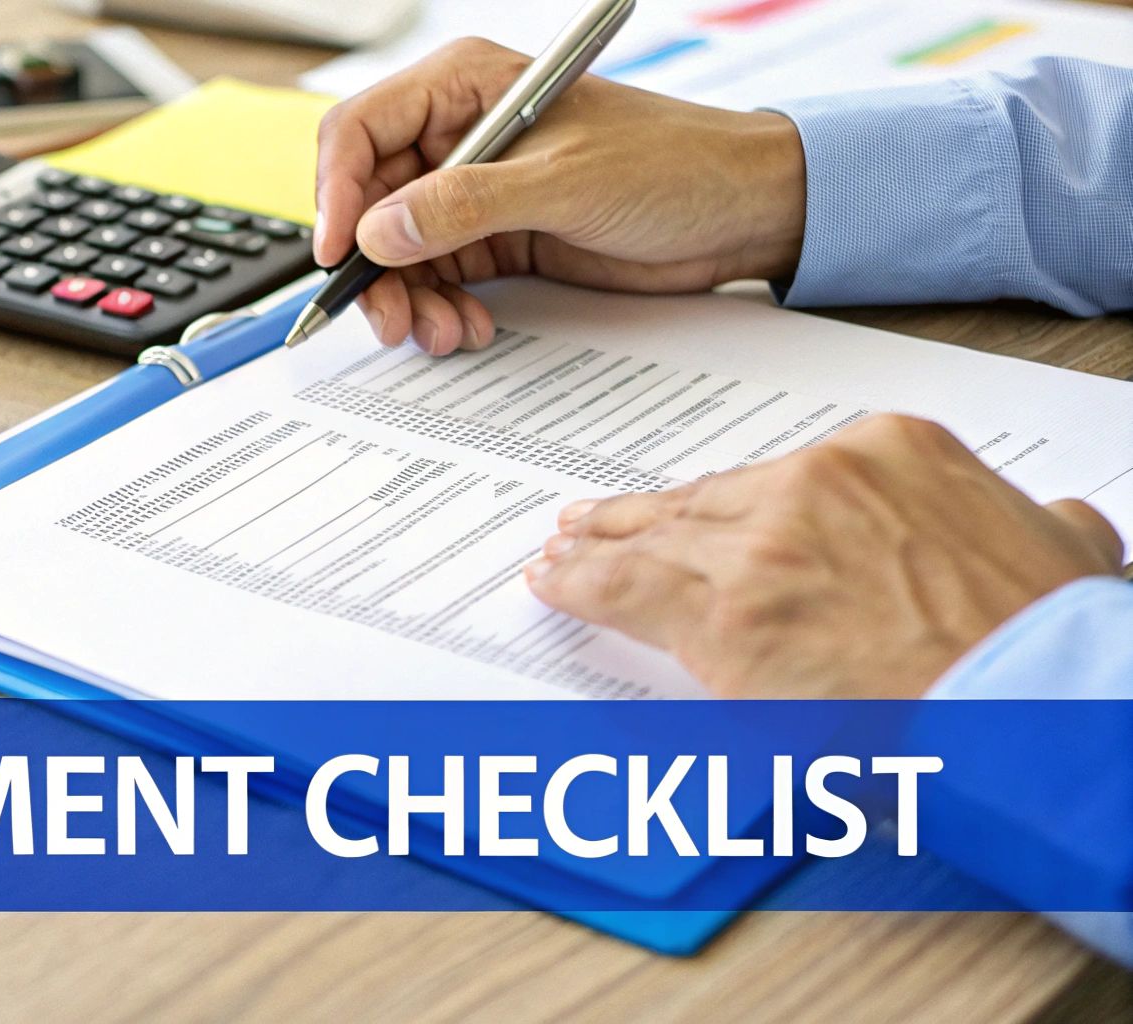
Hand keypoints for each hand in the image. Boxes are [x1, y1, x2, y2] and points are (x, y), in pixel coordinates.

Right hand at [313, 37, 806, 355]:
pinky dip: (440, 310)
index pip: (363, 132)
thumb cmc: (674, 164)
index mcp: (467, 86)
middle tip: (390, 316)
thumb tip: (379, 230)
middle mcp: (460, 136)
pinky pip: (438, 278)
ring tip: (440, 332)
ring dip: (409, 299)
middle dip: (373, 265)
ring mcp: (476, 191)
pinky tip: (466, 327)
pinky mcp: (497, 237)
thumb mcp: (563, 182)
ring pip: (398, 250)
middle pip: (369, 201)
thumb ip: (463, 205)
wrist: (741, 212)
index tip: (338, 253)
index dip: (336, 193)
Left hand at [523, 415, 1124, 697]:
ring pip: (658, 539)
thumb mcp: (1057, 543)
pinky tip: (554, 582)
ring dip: (602, 545)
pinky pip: (627, 591)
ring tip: (561, 548)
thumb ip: (1024, 520)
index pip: (782, 478)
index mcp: (886, 453)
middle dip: (647, 515)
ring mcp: (762, 544)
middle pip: (707, 500)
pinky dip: (582, 584)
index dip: (733, 503)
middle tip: (594, 518)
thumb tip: (1046, 520)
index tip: (708, 512)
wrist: (1032, 694)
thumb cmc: (1046, 634)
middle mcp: (812, 485)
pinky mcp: (725, 616)